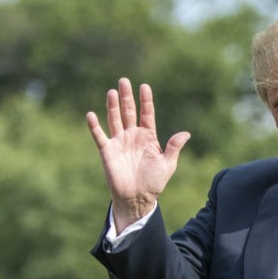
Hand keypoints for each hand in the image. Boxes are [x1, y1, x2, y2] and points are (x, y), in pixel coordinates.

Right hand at [85, 78, 189, 231]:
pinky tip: (91, 115)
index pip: (147, 114)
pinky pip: (99, 136)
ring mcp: (119, 142)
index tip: (144, 86)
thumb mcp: (168, 164)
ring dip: (112, 106)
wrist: (137, 198)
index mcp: (148, 137)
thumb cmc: (154, 182)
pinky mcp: (107, 151)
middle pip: (129, 112)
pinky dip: (95, 126)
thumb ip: (174, 148)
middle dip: (127, 97)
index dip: (146, 101)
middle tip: (124, 81)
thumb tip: (186, 133)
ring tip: (112, 92)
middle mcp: (133, 136)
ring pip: (115, 119)